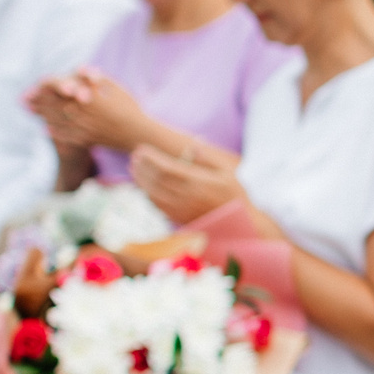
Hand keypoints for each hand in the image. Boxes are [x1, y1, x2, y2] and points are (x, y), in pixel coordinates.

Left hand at [28, 69, 153, 153]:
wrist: (139, 134)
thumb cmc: (130, 109)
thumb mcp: (117, 89)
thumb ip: (98, 79)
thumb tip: (81, 70)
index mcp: (87, 98)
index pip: (60, 91)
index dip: (45, 89)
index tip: (35, 88)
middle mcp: (81, 113)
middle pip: (53, 106)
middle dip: (38, 102)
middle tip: (25, 100)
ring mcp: (82, 128)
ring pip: (56, 121)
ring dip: (42, 115)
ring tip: (32, 112)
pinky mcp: (86, 139)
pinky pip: (65, 136)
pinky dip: (55, 132)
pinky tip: (47, 129)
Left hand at [128, 144, 244, 225]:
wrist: (239, 227)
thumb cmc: (235, 198)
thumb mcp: (228, 174)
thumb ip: (209, 159)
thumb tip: (193, 146)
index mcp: (198, 183)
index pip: (166, 167)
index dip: (151, 158)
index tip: (142, 149)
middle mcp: (187, 196)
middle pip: (156, 179)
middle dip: (143, 166)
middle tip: (135, 156)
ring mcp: (181, 209)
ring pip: (152, 192)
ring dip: (140, 179)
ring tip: (134, 169)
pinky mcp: (178, 219)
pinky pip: (156, 205)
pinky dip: (147, 194)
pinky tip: (144, 186)